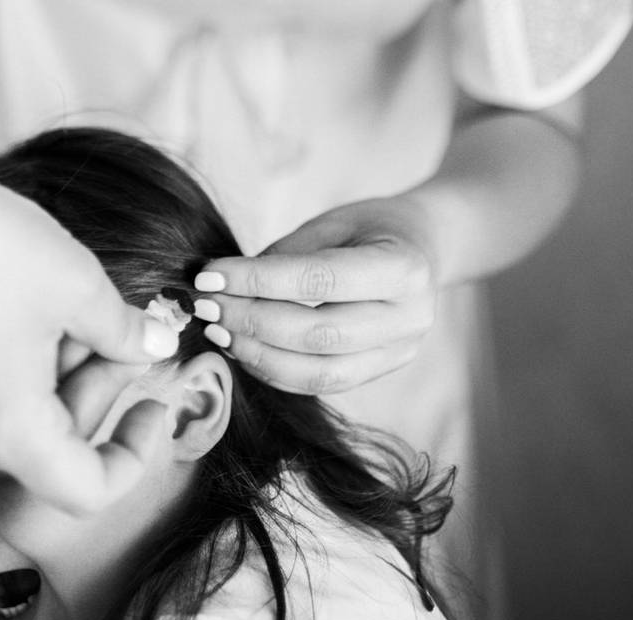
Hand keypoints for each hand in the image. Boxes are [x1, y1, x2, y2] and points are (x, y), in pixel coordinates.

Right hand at [0, 169, 178, 512]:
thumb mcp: (80, 287)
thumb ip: (126, 335)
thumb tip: (159, 348)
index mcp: (5, 426)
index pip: (84, 491)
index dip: (131, 461)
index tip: (151, 410)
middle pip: (47, 453)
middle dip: (92, 398)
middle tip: (108, 338)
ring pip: (9, 433)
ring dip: (52, 391)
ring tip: (60, 325)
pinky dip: (8, 388)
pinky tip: (20, 332)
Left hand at [193, 197, 437, 393]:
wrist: (425, 248)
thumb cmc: (373, 228)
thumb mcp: (334, 223)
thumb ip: (286, 255)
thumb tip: (223, 286)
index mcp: (404, 268)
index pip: (319, 280)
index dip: (258, 281)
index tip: (208, 275)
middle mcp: (409, 318)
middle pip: (317, 334)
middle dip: (251, 321)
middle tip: (206, 306)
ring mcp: (399, 352)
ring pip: (318, 373)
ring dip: (258, 355)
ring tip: (219, 331)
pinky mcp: (380, 371)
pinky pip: (320, 384)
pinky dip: (275, 370)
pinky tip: (243, 348)